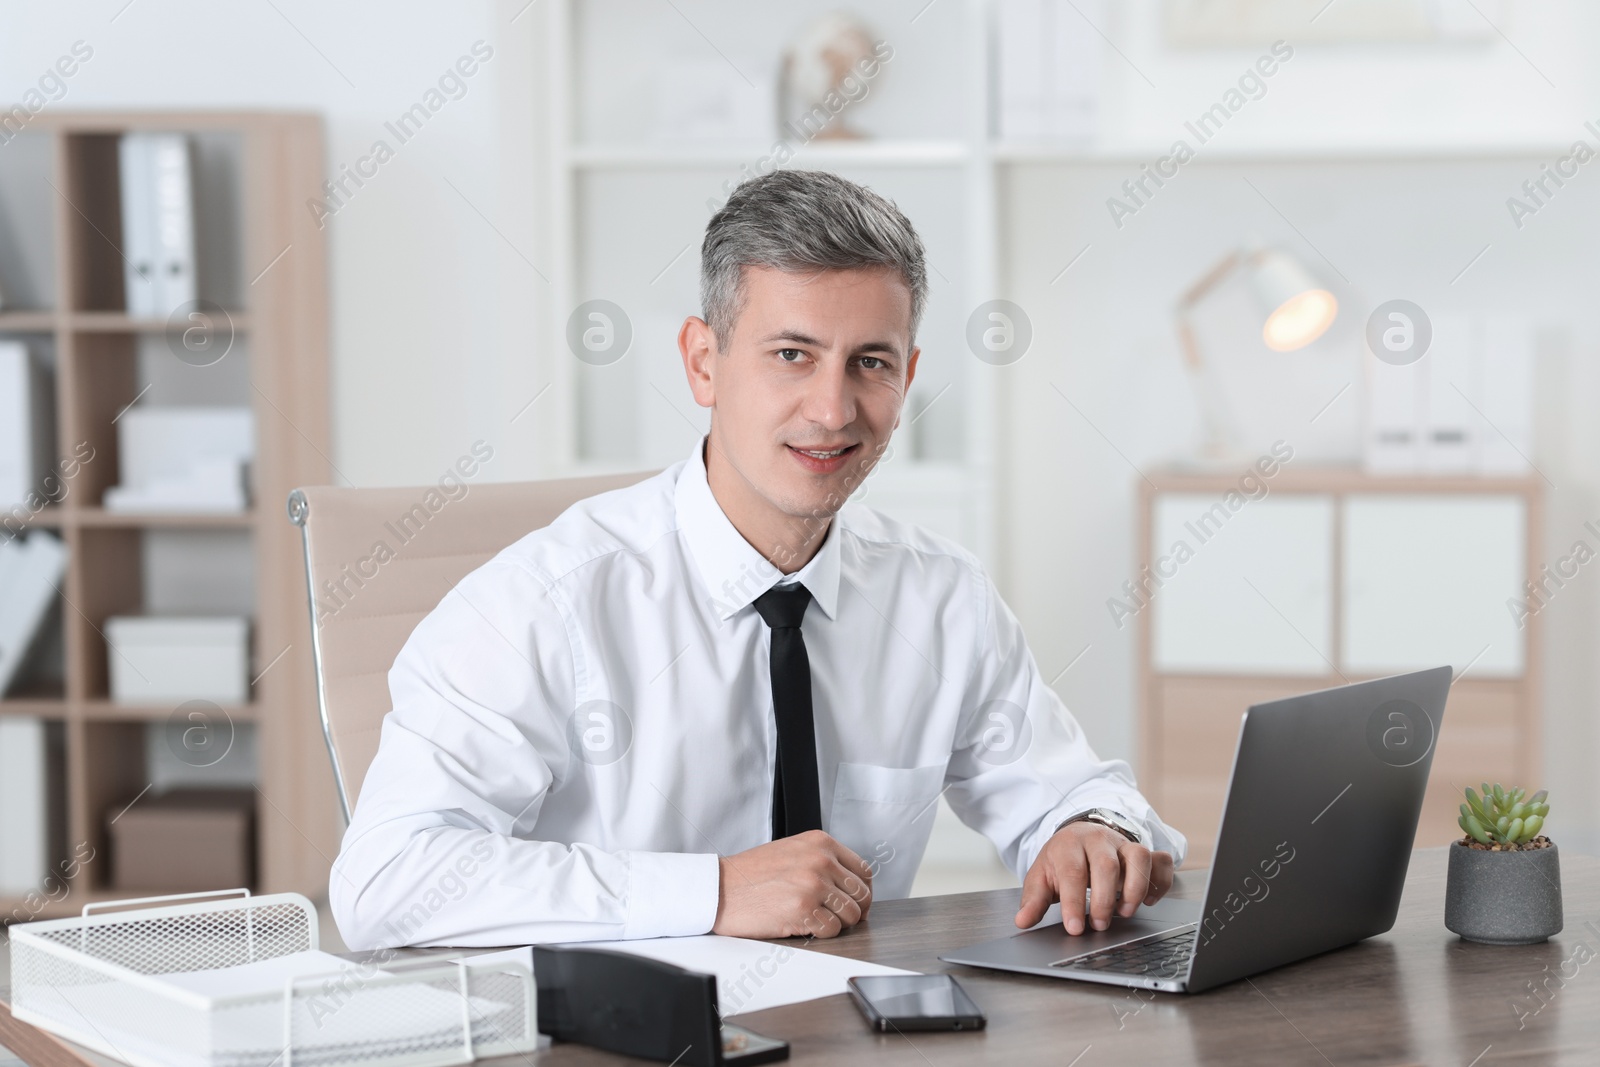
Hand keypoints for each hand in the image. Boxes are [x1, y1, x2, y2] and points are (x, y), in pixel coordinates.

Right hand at [712, 830, 872, 938]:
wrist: (719, 888)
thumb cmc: (750, 874)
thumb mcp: (792, 850)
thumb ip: (821, 860)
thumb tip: (850, 885)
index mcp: (820, 842)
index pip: (863, 871)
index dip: (862, 892)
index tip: (854, 902)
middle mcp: (821, 860)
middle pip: (861, 895)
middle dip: (853, 911)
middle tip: (837, 918)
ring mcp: (813, 884)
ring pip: (851, 915)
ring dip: (836, 923)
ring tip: (814, 920)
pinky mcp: (804, 909)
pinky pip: (832, 930)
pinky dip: (821, 933)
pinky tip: (803, 925)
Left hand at [1014, 822, 1174, 934]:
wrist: (1080, 836)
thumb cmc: (1062, 861)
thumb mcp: (1042, 877)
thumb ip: (1034, 900)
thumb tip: (1022, 921)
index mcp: (1069, 844)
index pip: (1072, 871)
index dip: (1074, 901)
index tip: (1074, 927)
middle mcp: (1099, 840)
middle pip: (1106, 864)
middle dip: (1104, 898)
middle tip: (1099, 924)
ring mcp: (1125, 844)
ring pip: (1139, 857)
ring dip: (1135, 888)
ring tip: (1124, 912)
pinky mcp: (1146, 852)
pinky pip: (1161, 862)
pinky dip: (1160, 882)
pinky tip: (1149, 901)